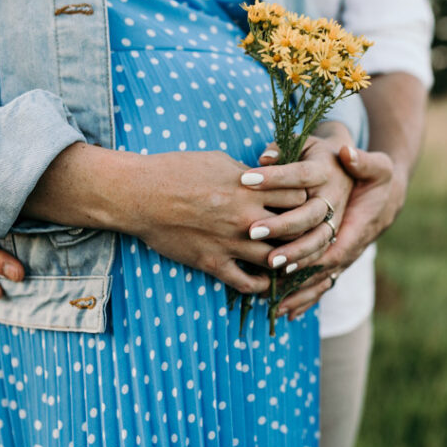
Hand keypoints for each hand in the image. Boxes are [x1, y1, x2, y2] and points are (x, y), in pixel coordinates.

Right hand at [124, 150, 328, 293]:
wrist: (140, 194)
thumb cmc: (176, 170)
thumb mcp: (219, 160)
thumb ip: (249, 173)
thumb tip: (267, 177)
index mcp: (251, 188)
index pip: (300, 196)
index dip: (305, 200)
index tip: (302, 203)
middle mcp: (247, 216)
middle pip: (296, 228)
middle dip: (303, 230)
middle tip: (305, 233)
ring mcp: (231, 243)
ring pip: (278, 260)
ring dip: (288, 261)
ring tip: (292, 260)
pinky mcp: (214, 262)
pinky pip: (248, 283)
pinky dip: (262, 286)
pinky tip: (267, 281)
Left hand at [238, 129, 354, 274]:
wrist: (367, 178)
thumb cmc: (325, 156)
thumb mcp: (314, 142)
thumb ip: (291, 144)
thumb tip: (266, 155)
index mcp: (328, 172)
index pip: (301, 175)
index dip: (275, 178)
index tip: (245, 179)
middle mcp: (336, 201)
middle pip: (312, 217)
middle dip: (283, 225)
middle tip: (253, 230)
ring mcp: (341, 226)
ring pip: (321, 244)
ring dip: (296, 256)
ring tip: (269, 262)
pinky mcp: (341, 245)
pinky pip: (325, 265)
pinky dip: (308, 281)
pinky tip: (285, 290)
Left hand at [278, 144, 403, 317]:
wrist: (387, 194)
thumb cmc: (377, 178)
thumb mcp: (377, 166)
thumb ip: (362, 161)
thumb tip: (347, 152)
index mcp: (358, 226)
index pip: (329, 245)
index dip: (303, 253)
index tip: (277, 257)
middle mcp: (350, 246)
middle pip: (319, 265)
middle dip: (292, 268)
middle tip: (263, 268)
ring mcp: (344, 257)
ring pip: (320, 281)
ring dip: (295, 294)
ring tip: (269, 306)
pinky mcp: (336, 261)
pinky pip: (322, 285)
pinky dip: (305, 301)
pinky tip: (285, 315)